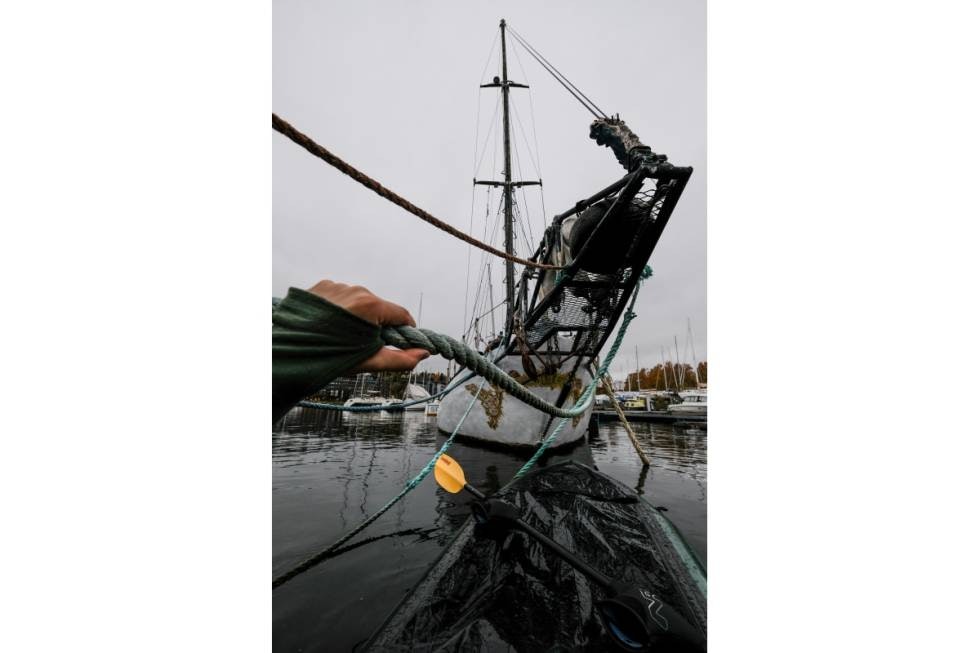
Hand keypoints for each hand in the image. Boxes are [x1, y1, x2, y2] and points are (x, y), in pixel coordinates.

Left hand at [307, 280, 430, 372]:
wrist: (286, 351)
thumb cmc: (326, 358)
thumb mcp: (368, 362)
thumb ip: (400, 359)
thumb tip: (422, 354)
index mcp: (370, 305)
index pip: (401, 315)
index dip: (404, 331)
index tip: (400, 343)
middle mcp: (355, 290)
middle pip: (379, 308)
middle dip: (377, 325)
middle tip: (363, 346)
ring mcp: (336, 286)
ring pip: (358, 302)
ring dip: (357, 317)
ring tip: (341, 337)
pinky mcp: (320, 287)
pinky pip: (339, 297)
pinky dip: (339, 311)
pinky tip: (328, 326)